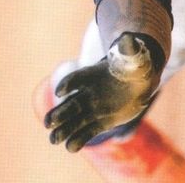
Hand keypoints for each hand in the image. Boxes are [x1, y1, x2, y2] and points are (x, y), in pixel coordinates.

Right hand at [44, 33, 158, 151]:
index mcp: (91, 75)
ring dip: (63, 130)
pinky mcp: (100, 122)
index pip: (76, 79)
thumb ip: (127, 49)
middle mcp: (87, 93)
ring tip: (53, 140)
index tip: (62, 92)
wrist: (136, 82)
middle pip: (70, 104)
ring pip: (74, 121)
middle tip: (48, 123)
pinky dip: (78, 139)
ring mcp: (92, 109)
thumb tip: (127, 37)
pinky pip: (87, 132)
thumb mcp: (132, 56)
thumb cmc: (132, 66)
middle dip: (59, 113)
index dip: (68, 83)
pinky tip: (70, 147)